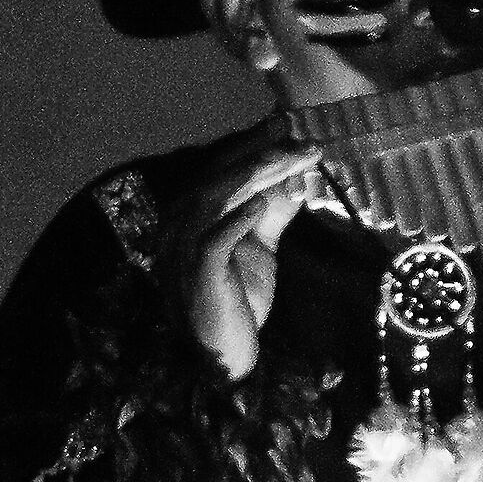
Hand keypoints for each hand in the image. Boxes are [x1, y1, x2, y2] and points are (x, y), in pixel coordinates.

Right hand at [163, 113, 322, 381]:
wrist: (226, 355)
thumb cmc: (237, 301)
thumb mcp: (258, 248)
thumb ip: (269, 213)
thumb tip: (294, 178)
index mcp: (189, 217)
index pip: (219, 170)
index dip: (251, 146)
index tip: (287, 126)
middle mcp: (178, 229)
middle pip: (218, 178)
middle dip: (261, 155)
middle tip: (303, 143)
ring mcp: (182, 253)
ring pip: (214, 200)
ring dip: (254, 178)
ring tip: (291, 161)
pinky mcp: (197, 277)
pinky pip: (213, 242)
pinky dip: (236, 219)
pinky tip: (261, 202)